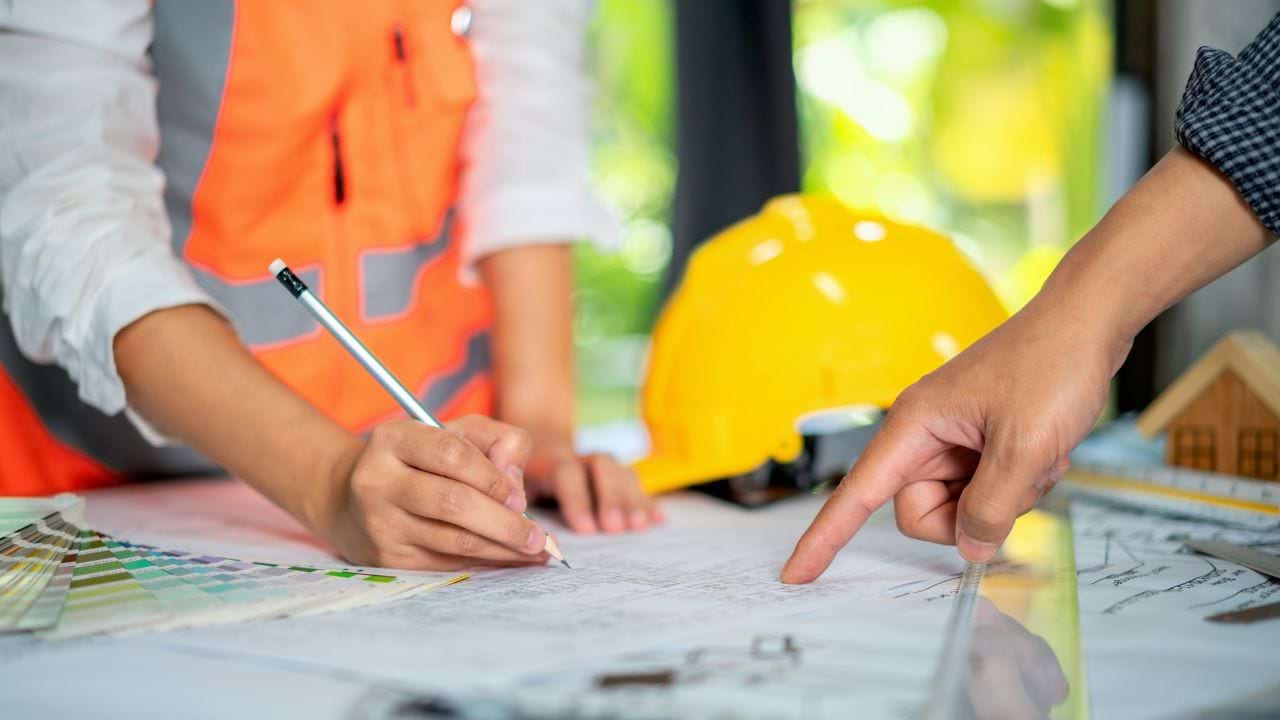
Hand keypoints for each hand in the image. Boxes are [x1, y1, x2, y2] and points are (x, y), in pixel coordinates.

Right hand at [316, 415, 551, 570]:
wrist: (351, 500)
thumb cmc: (419, 460)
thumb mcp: (455, 432)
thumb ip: (497, 440)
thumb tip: (515, 483)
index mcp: (394, 438)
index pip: (451, 454)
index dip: (492, 477)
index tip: (519, 496)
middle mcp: (379, 480)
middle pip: (453, 503)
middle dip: (504, 523)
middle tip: (539, 537)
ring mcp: (380, 523)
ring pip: (452, 541)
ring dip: (502, 549)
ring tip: (535, 551)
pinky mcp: (387, 558)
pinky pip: (447, 563)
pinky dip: (485, 562)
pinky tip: (509, 559)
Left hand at [524, 447, 663, 534]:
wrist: (539, 450)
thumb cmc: (522, 484)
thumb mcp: (512, 490)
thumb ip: (518, 506)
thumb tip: (523, 531)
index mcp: (548, 461)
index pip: (565, 472)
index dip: (576, 498)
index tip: (585, 529)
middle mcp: (578, 458)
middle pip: (600, 467)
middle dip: (610, 497)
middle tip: (616, 528)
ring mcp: (600, 466)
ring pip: (620, 472)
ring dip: (631, 499)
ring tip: (639, 527)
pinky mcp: (616, 476)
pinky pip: (635, 484)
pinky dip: (647, 501)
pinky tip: (659, 519)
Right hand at [781, 303, 1124, 583]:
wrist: (1087, 323)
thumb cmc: (1051, 364)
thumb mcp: (1025, 446)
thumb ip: (991, 507)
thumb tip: (970, 547)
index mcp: (915, 424)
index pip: (857, 493)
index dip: (825, 537)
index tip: (796, 574)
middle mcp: (925, 433)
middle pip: (920, 511)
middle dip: (969, 514)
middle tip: (1015, 482)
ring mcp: (953, 439)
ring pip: (959, 506)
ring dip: (1004, 498)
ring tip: (1037, 457)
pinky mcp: (979, 443)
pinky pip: (985, 491)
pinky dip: (1019, 485)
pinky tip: (1044, 453)